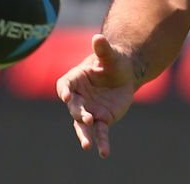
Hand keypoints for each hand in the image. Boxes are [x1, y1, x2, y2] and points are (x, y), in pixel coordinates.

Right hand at [56, 34, 135, 157]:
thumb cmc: (114, 61)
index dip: (64, 90)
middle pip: (74, 107)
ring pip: (83, 124)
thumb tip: (98, 36)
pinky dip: (102, 142)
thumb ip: (103, 48)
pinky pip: (100, 133)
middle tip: (84, 118)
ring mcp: (88, 110)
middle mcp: (78, 97)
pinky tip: (104, 153)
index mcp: (75, 79)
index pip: (65, 85)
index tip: (66, 95)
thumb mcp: (110, 55)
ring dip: (84, 135)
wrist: (124, 74)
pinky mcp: (101, 119)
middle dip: (78, 113)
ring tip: (86, 146)